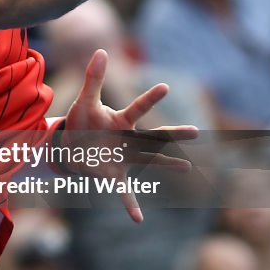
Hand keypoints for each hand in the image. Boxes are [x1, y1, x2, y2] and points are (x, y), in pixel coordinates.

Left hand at [64, 49, 197, 221]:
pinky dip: (130, 205)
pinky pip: (124, 191)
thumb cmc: (82, 122)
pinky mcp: (114, 175)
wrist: (72, 147)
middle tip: (197, 132)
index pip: (137, 108)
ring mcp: (124, 158)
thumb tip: (101, 50)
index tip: (165, 87)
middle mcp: (129, 139)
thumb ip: (93, 78)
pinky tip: (138, 219)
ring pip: (150, 160)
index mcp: (122, 121)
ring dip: (167, 163)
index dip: (150, 98)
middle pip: (154, 136)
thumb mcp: (84, 101)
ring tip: (187, 166)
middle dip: (174, 134)